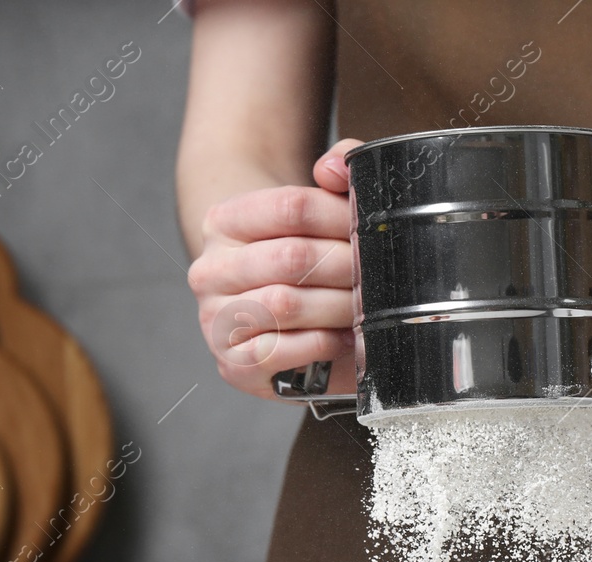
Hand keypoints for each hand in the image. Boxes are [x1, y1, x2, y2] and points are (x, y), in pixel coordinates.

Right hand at [186, 138, 362, 400]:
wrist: (275, 312)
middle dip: (349, 268)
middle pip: (293, 258)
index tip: (373, 229)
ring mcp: (215, 319)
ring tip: (367, 307)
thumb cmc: (300, 256)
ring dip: (339, 307)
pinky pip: (280, 350)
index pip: (291, 207)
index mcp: (224, 222)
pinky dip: (322, 344)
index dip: (342, 217)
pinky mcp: (232, 364)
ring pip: (286, 304)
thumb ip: (338, 171)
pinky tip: (345, 338)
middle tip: (381, 275)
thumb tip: (335, 167)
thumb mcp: (316, 208)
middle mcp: (210, 270)